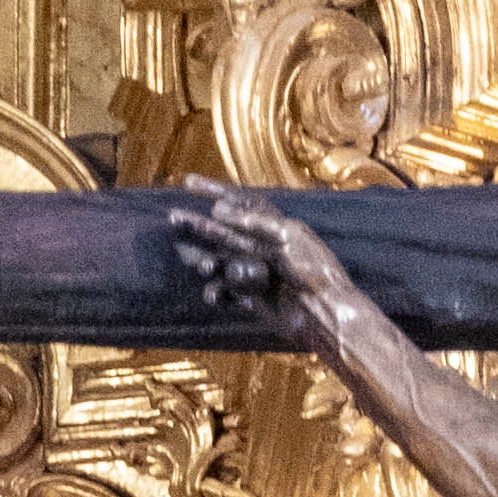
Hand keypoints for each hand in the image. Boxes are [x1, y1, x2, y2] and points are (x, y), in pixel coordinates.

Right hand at [172, 181, 354, 350]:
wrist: (325, 313)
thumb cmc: (314, 272)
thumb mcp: (289, 237)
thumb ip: (255, 222)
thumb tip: (219, 210)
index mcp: (272, 226)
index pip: (237, 202)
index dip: (213, 190)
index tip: (188, 183)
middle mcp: (261, 247)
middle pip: (222, 231)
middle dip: (197, 224)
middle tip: (173, 217)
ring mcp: (256, 273)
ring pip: (220, 262)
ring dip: (202, 258)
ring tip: (189, 257)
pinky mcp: (253, 300)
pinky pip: (228, 293)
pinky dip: (218, 293)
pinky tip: (213, 294)